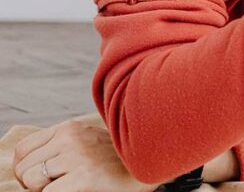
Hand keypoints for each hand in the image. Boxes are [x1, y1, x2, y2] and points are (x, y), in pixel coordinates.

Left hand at [12, 120, 157, 191]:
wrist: (151, 162)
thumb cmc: (118, 159)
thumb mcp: (88, 142)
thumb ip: (62, 145)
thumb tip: (30, 166)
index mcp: (69, 128)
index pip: (23, 150)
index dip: (25, 168)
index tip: (39, 179)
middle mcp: (70, 138)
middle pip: (24, 167)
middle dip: (33, 183)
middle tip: (55, 186)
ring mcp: (77, 156)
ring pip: (32, 180)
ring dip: (43, 190)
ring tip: (66, 187)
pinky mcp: (84, 176)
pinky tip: (76, 190)